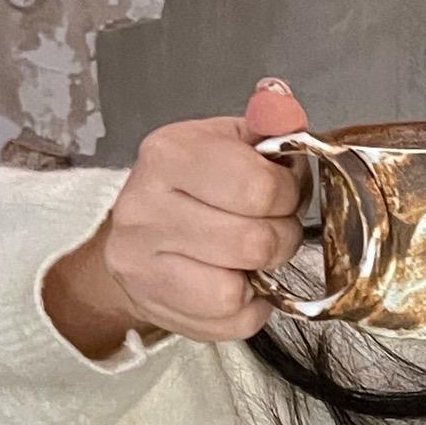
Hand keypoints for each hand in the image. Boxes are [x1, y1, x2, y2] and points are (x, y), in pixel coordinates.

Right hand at [41, 79, 311, 359]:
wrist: (137, 236)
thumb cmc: (196, 186)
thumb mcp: (231, 141)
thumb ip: (268, 124)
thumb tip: (280, 100)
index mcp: (168, 154)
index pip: (259, 188)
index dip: (288, 194)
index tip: (279, 192)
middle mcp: (143, 207)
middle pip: (254, 242)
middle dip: (279, 237)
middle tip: (268, 227)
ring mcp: (140, 262)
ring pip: (235, 290)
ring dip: (259, 276)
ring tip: (249, 256)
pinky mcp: (152, 306)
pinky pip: (229, 323)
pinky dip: (247, 309)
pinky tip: (236, 283)